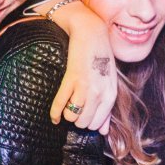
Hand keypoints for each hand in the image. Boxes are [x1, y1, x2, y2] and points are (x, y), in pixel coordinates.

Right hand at [44, 0, 117, 133]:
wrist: (91, 33)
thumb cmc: (101, 59)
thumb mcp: (110, 84)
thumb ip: (107, 109)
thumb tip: (104, 132)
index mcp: (111, 95)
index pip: (98, 125)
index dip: (88, 122)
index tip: (82, 115)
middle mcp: (100, 94)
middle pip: (84, 123)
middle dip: (77, 119)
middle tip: (74, 109)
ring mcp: (86, 87)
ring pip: (73, 117)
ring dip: (67, 115)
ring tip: (67, 106)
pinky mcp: (71, 79)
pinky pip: (59, 105)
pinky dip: (54, 113)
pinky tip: (54, 116)